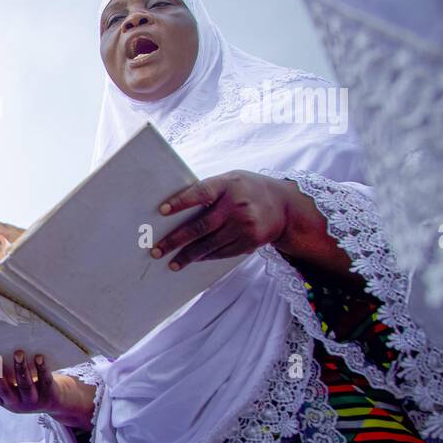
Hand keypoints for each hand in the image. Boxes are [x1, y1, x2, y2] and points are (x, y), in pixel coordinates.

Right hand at [0, 351, 95, 428]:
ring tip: (17, 353)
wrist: (55, 402)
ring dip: (20, 368)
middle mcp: (17, 404)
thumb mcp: (13, 389)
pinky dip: (41, 368)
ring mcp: (33, 400)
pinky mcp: (49, 393)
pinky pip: (45, 380)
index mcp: (5, 402)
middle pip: (6, 390)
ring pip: (25, 385)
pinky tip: (38, 356)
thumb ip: (3, 379)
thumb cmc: (27, 390)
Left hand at [151, 170, 292, 270]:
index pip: (201, 193)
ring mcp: (244, 226)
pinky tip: (193, 260)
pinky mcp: (250, 242)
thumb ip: (208, 190)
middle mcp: (237, 206)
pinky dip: (205, 257)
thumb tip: (175, 208)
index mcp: (228, 185)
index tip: (162, 211)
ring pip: (209, 244)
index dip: (181, 202)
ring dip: (188, 255)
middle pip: (201, 226)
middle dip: (176, 240)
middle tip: (157, 250)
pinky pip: (222, 252)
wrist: (284, 206)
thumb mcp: (230, 180)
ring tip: (172, 262)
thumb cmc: (247, 190)